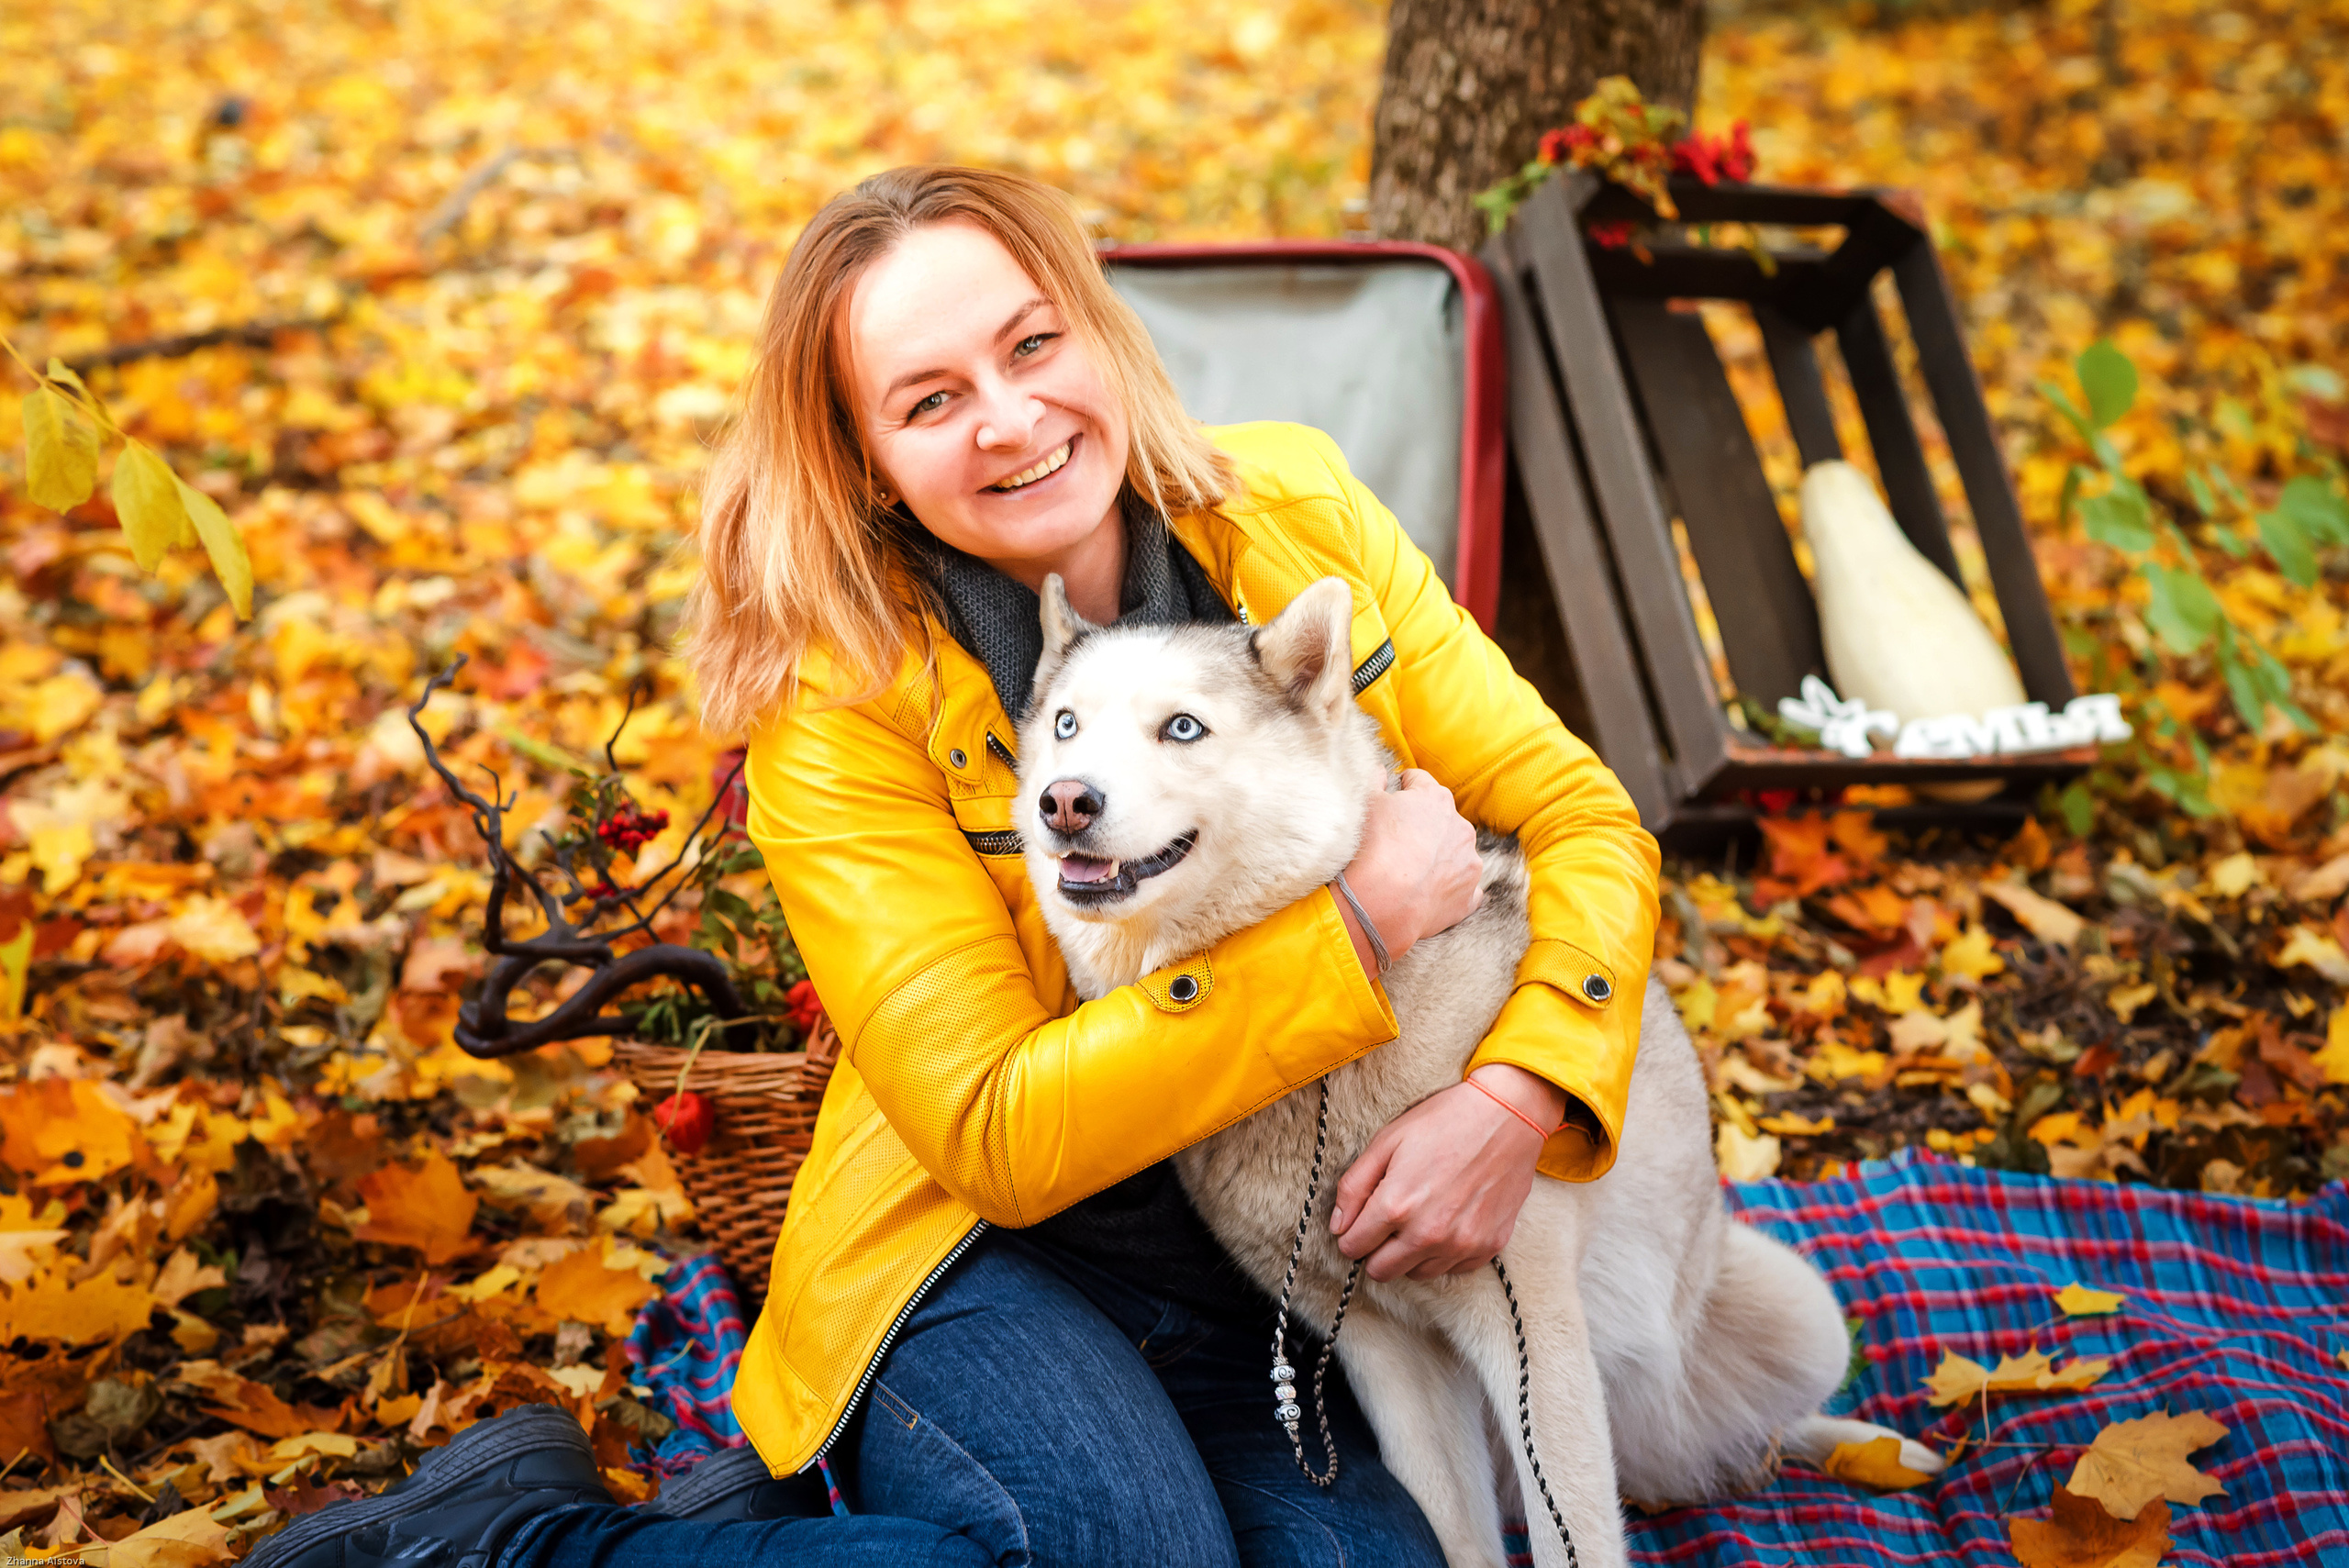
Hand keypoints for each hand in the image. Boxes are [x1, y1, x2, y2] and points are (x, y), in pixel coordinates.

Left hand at [1328, 1064, 1565, 1280]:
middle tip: (1386, 1224)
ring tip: (1419, 1219)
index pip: (1353, 1247)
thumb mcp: (1387, 1141)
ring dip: (1410, 1255)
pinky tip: (1446, 1223)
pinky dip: (1443, 1254)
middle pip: (1381, 1271)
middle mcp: (1428, 1233)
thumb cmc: (1443, 1122)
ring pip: (1416, 1274)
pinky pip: (1452, 1270)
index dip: (1351, 1235)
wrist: (1507, 1116)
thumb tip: (1338, 1225)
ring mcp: (1461, 1244)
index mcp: (1396, 1205)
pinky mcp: (1488, 1247)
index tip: (1360, 1222)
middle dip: (1376, 1251)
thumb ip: (1354, 1186)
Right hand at [1337, 770, 1482, 972]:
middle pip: (1440, 818)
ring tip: (1410, 871)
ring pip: (1455, 852)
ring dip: (1439, 857)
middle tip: (1396, 842)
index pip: (1419, 781)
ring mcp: (1468, 862)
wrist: (1383, 902)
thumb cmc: (1372, 847)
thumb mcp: (1365, 802)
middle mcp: (1460, 827)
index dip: (1401, 789)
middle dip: (1423, 826)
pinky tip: (1428, 893)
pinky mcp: (1469, 895)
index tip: (1390, 803)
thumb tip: (1380, 771)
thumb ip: (1374, 779)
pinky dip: (1450, 888)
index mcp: (1436, 798)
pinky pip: (1464, 887)